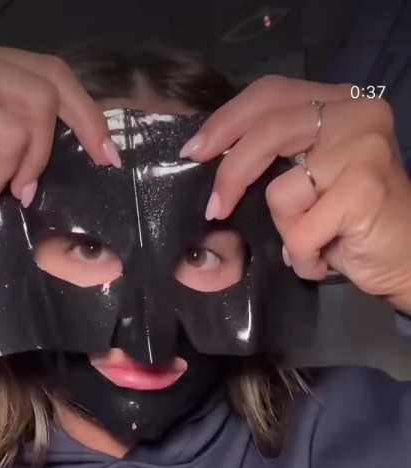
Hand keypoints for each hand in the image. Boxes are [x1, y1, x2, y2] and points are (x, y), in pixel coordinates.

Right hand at [0, 38, 118, 244]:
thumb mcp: (2, 157)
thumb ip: (35, 138)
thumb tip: (97, 147)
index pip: (51, 72)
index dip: (87, 115)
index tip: (107, 156)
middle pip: (40, 98)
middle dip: (38, 157)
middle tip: (21, 190)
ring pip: (11, 130)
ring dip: (1, 178)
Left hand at [179, 75, 410, 306]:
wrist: (405, 257)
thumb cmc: (351, 222)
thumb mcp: (311, 175)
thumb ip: (278, 153)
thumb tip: (213, 156)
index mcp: (340, 101)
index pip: (271, 93)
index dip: (227, 121)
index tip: (195, 150)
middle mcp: (356, 113)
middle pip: (269, 130)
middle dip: (231, 174)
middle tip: (216, 208)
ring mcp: (364, 148)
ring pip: (280, 190)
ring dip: (287, 230)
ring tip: (312, 241)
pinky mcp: (364, 189)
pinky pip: (300, 229)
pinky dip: (304, 254)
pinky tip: (325, 256)